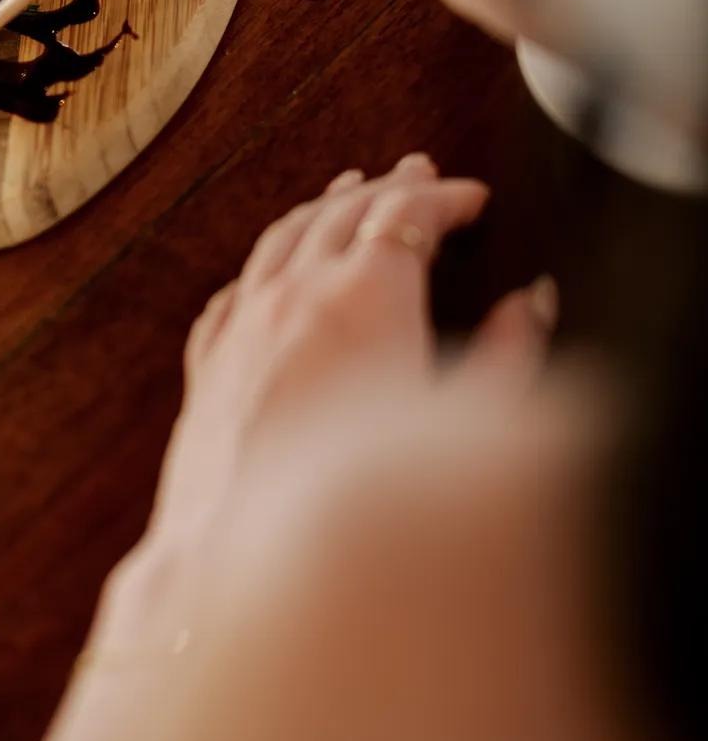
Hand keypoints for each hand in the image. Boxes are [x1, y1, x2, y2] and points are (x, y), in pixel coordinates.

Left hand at [92, 155, 555, 653]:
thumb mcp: (460, 431)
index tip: (473, 198)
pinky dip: (261, 266)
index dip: (443, 200)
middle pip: (340, 214)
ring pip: (279, 240)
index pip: (406, 217)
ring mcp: (242, 327)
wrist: (243, 568)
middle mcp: (294, 296)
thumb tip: (532, 306)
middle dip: (383, 187)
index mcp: (362, 298)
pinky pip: (233, 294)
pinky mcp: (209, 368)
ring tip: (343, 189)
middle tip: (415, 172)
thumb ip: (504, 361)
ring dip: (318, 209)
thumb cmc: (361, 508)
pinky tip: (267, 270)